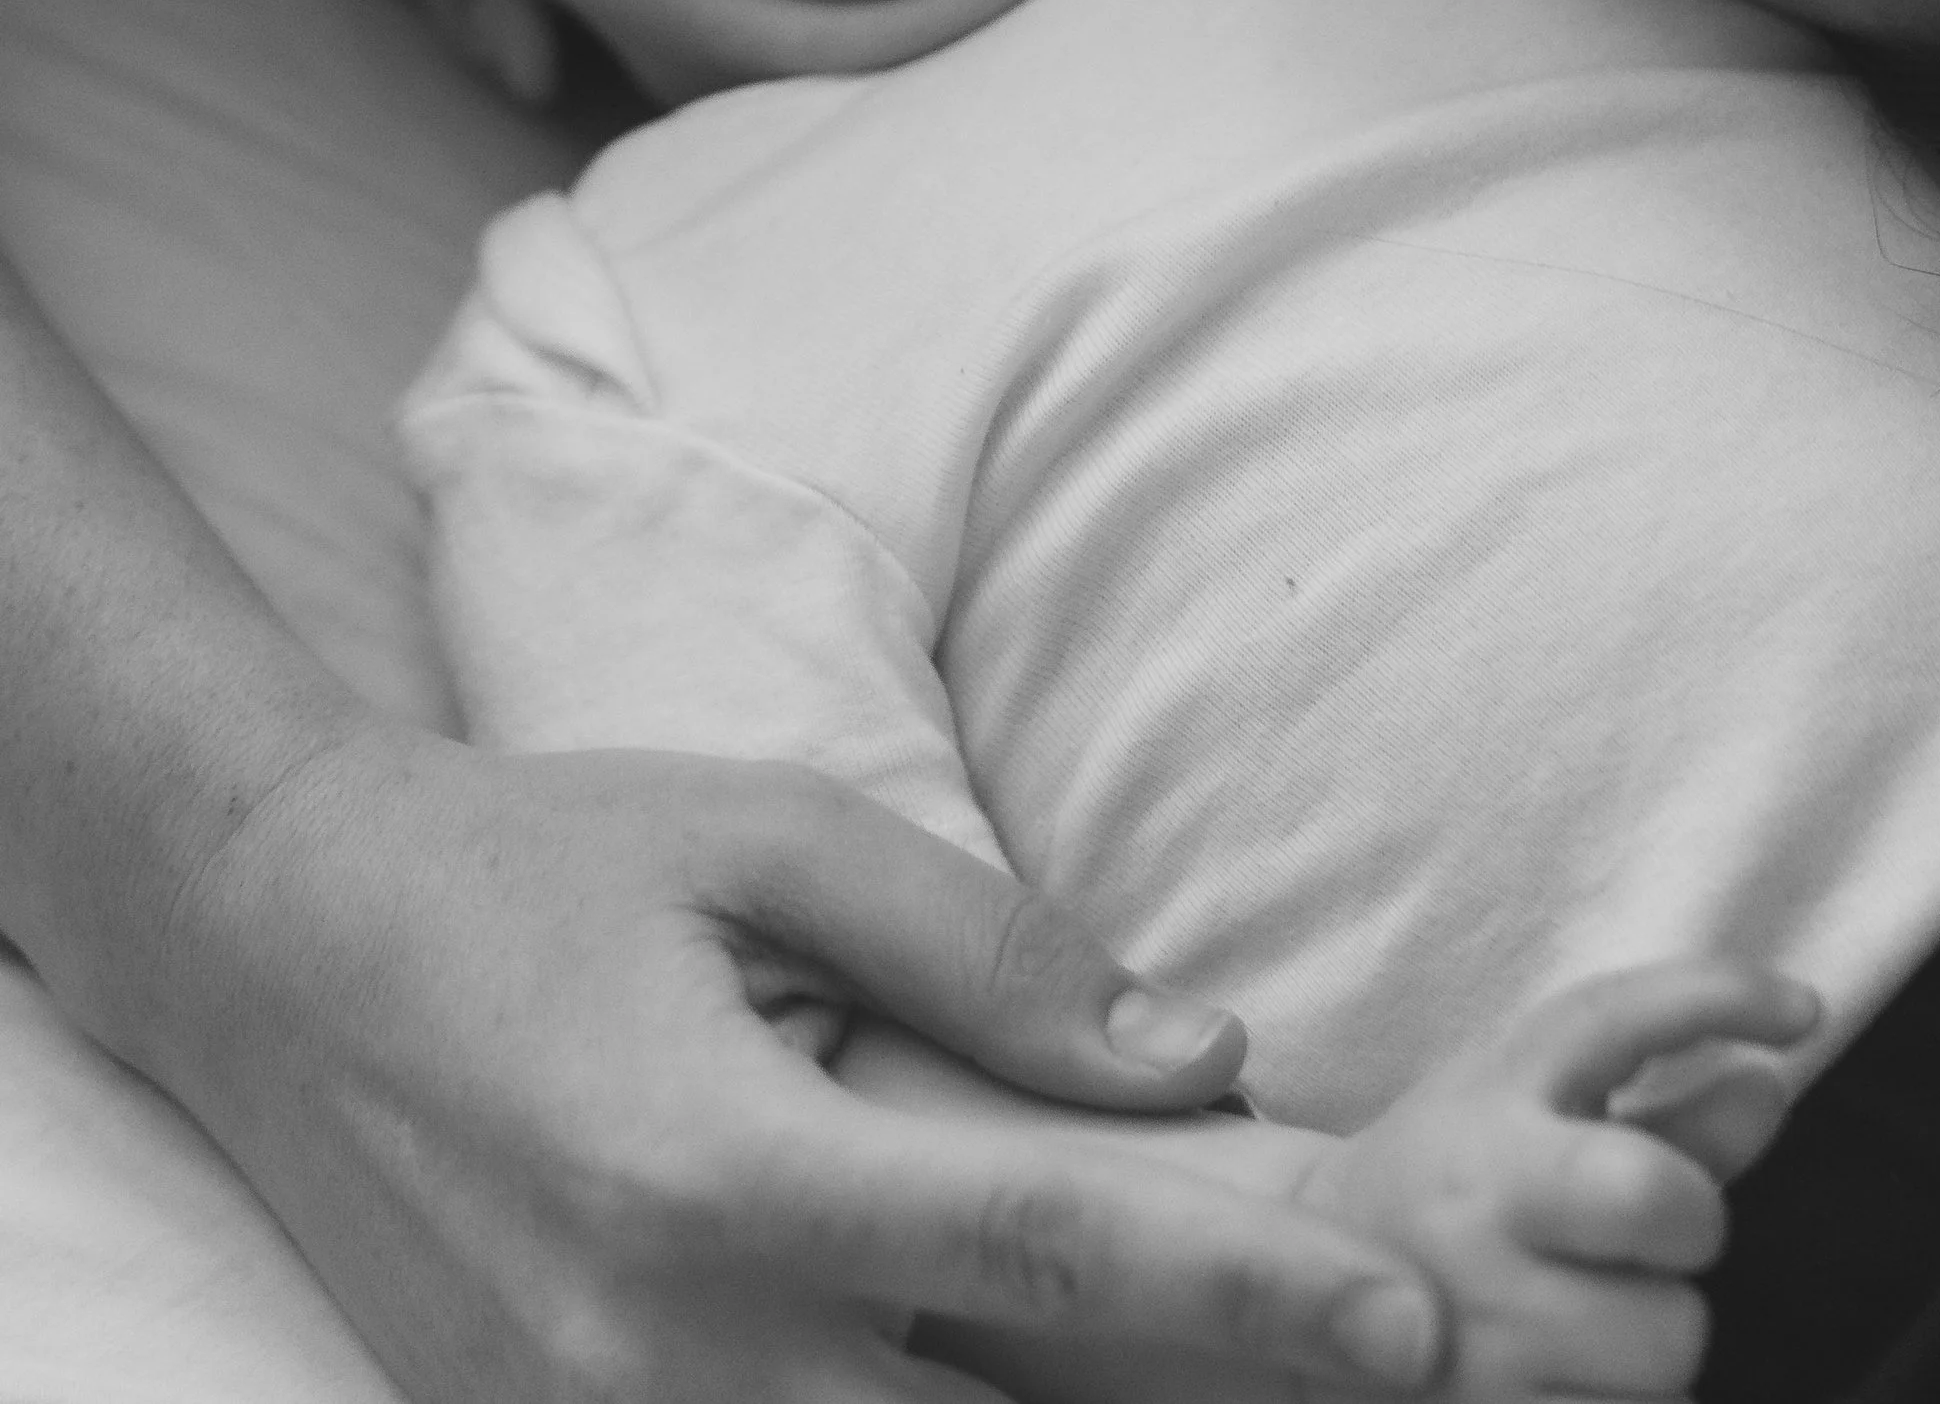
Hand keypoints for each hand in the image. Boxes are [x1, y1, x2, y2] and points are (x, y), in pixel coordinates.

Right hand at [147, 727, 1447, 1403]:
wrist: (275, 947)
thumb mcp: (766, 836)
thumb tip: (1198, 1057)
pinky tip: (996, 1385)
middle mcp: (658, 1354)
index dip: (1255, 1298)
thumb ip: (987, 950)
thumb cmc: (542, 861)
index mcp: (722, 1169)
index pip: (1048, 1252)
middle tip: (1361, 1383)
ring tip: (1208, 1392)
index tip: (1420, 1326)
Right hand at [1300, 962, 1819, 1402]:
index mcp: (1494, 1121)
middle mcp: (1479, 1222)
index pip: (1621, 1024)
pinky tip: (1569, 1380)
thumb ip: (1667, 1102)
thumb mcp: (1536, 1114)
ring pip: (1669, 1354)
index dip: (1723, 997)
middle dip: (1688, 1224)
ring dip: (1652, 1344)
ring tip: (1583, 1322)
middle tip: (1645, 1238)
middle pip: (1670, 1203)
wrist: (1311, 1295)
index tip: (1803, 1009)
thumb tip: (1776, 1087)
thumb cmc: (1460, 1177)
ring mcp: (1476, 1351)